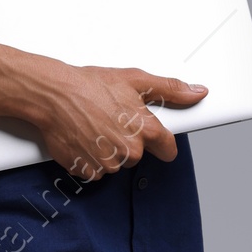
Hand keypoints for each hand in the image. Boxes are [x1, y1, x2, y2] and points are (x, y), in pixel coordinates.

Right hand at [25, 63, 207, 182]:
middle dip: (126, 142)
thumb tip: (197, 92)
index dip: (161, 143)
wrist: (53, 95)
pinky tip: (83, 139)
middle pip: (138, 155)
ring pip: (116, 164)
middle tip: (110, 120)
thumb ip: (170, 89)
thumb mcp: (135, 80)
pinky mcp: (88, 170)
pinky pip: (95, 171)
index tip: (154, 139)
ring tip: (93, 127)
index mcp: (146, 130)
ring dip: (107, 150)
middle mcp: (130, 150)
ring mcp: (108, 163)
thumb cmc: (89, 85)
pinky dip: (90, 159)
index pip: (168, 149)